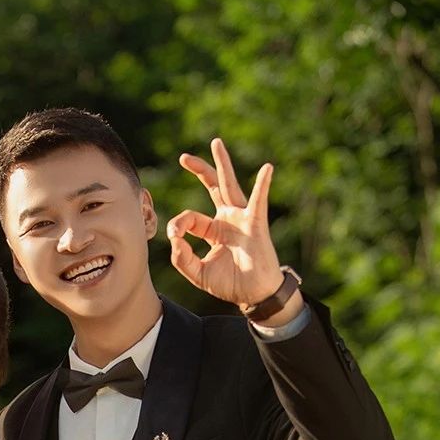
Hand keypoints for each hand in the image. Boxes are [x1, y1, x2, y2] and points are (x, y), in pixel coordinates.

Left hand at [166, 137, 284, 308]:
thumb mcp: (198, 273)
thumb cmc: (231, 284)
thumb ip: (182, 259)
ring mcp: (242, 219)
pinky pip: (259, 201)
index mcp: (214, 230)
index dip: (179, 225)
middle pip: (212, 188)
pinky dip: (263, 184)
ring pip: (230, 186)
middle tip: (184, 157)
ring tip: (216, 144)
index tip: (175, 238)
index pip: (191, 219)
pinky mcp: (256, 224)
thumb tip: (173, 240)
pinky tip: (267, 168)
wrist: (254, 295)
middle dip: (199, 171)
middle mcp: (228, 219)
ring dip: (223, 164)